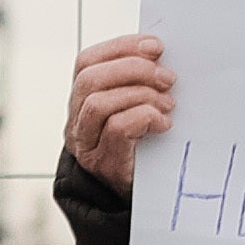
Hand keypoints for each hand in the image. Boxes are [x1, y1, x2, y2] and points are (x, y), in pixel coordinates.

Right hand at [65, 33, 176, 188]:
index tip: (155, 46)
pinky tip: (163, 123)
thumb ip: (137, 83)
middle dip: (133, 69)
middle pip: (90, 80)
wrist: (139, 198)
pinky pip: (118, 129)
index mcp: (81, 100)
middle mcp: (76, 122)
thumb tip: (161, 54)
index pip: (86, 62)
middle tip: (168, 77)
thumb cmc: (141, 148)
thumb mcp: (133, 108)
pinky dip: (145, 117)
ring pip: (98, 104)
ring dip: (140, 95)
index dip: (120, 47)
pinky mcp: (105, 163)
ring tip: (168, 103)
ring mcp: (87, 145)